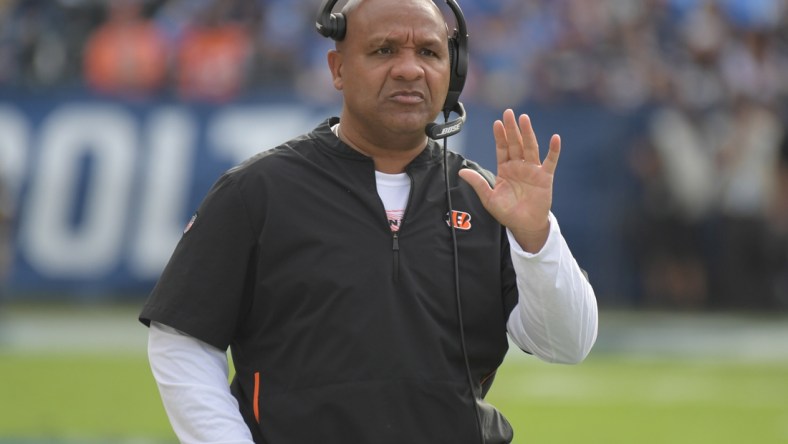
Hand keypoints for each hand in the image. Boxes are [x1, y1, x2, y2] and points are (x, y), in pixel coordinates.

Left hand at [458, 109, 559, 252]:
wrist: (524, 225)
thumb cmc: (507, 212)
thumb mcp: (489, 198)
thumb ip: (478, 183)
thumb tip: (461, 171)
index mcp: (505, 169)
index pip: (502, 148)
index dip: (499, 136)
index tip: (497, 123)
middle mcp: (519, 166)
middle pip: (515, 143)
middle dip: (512, 129)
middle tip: (509, 113)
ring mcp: (532, 170)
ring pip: (530, 147)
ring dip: (528, 133)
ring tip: (524, 119)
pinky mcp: (545, 177)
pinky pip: (550, 161)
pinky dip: (553, 150)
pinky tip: (555, 138)